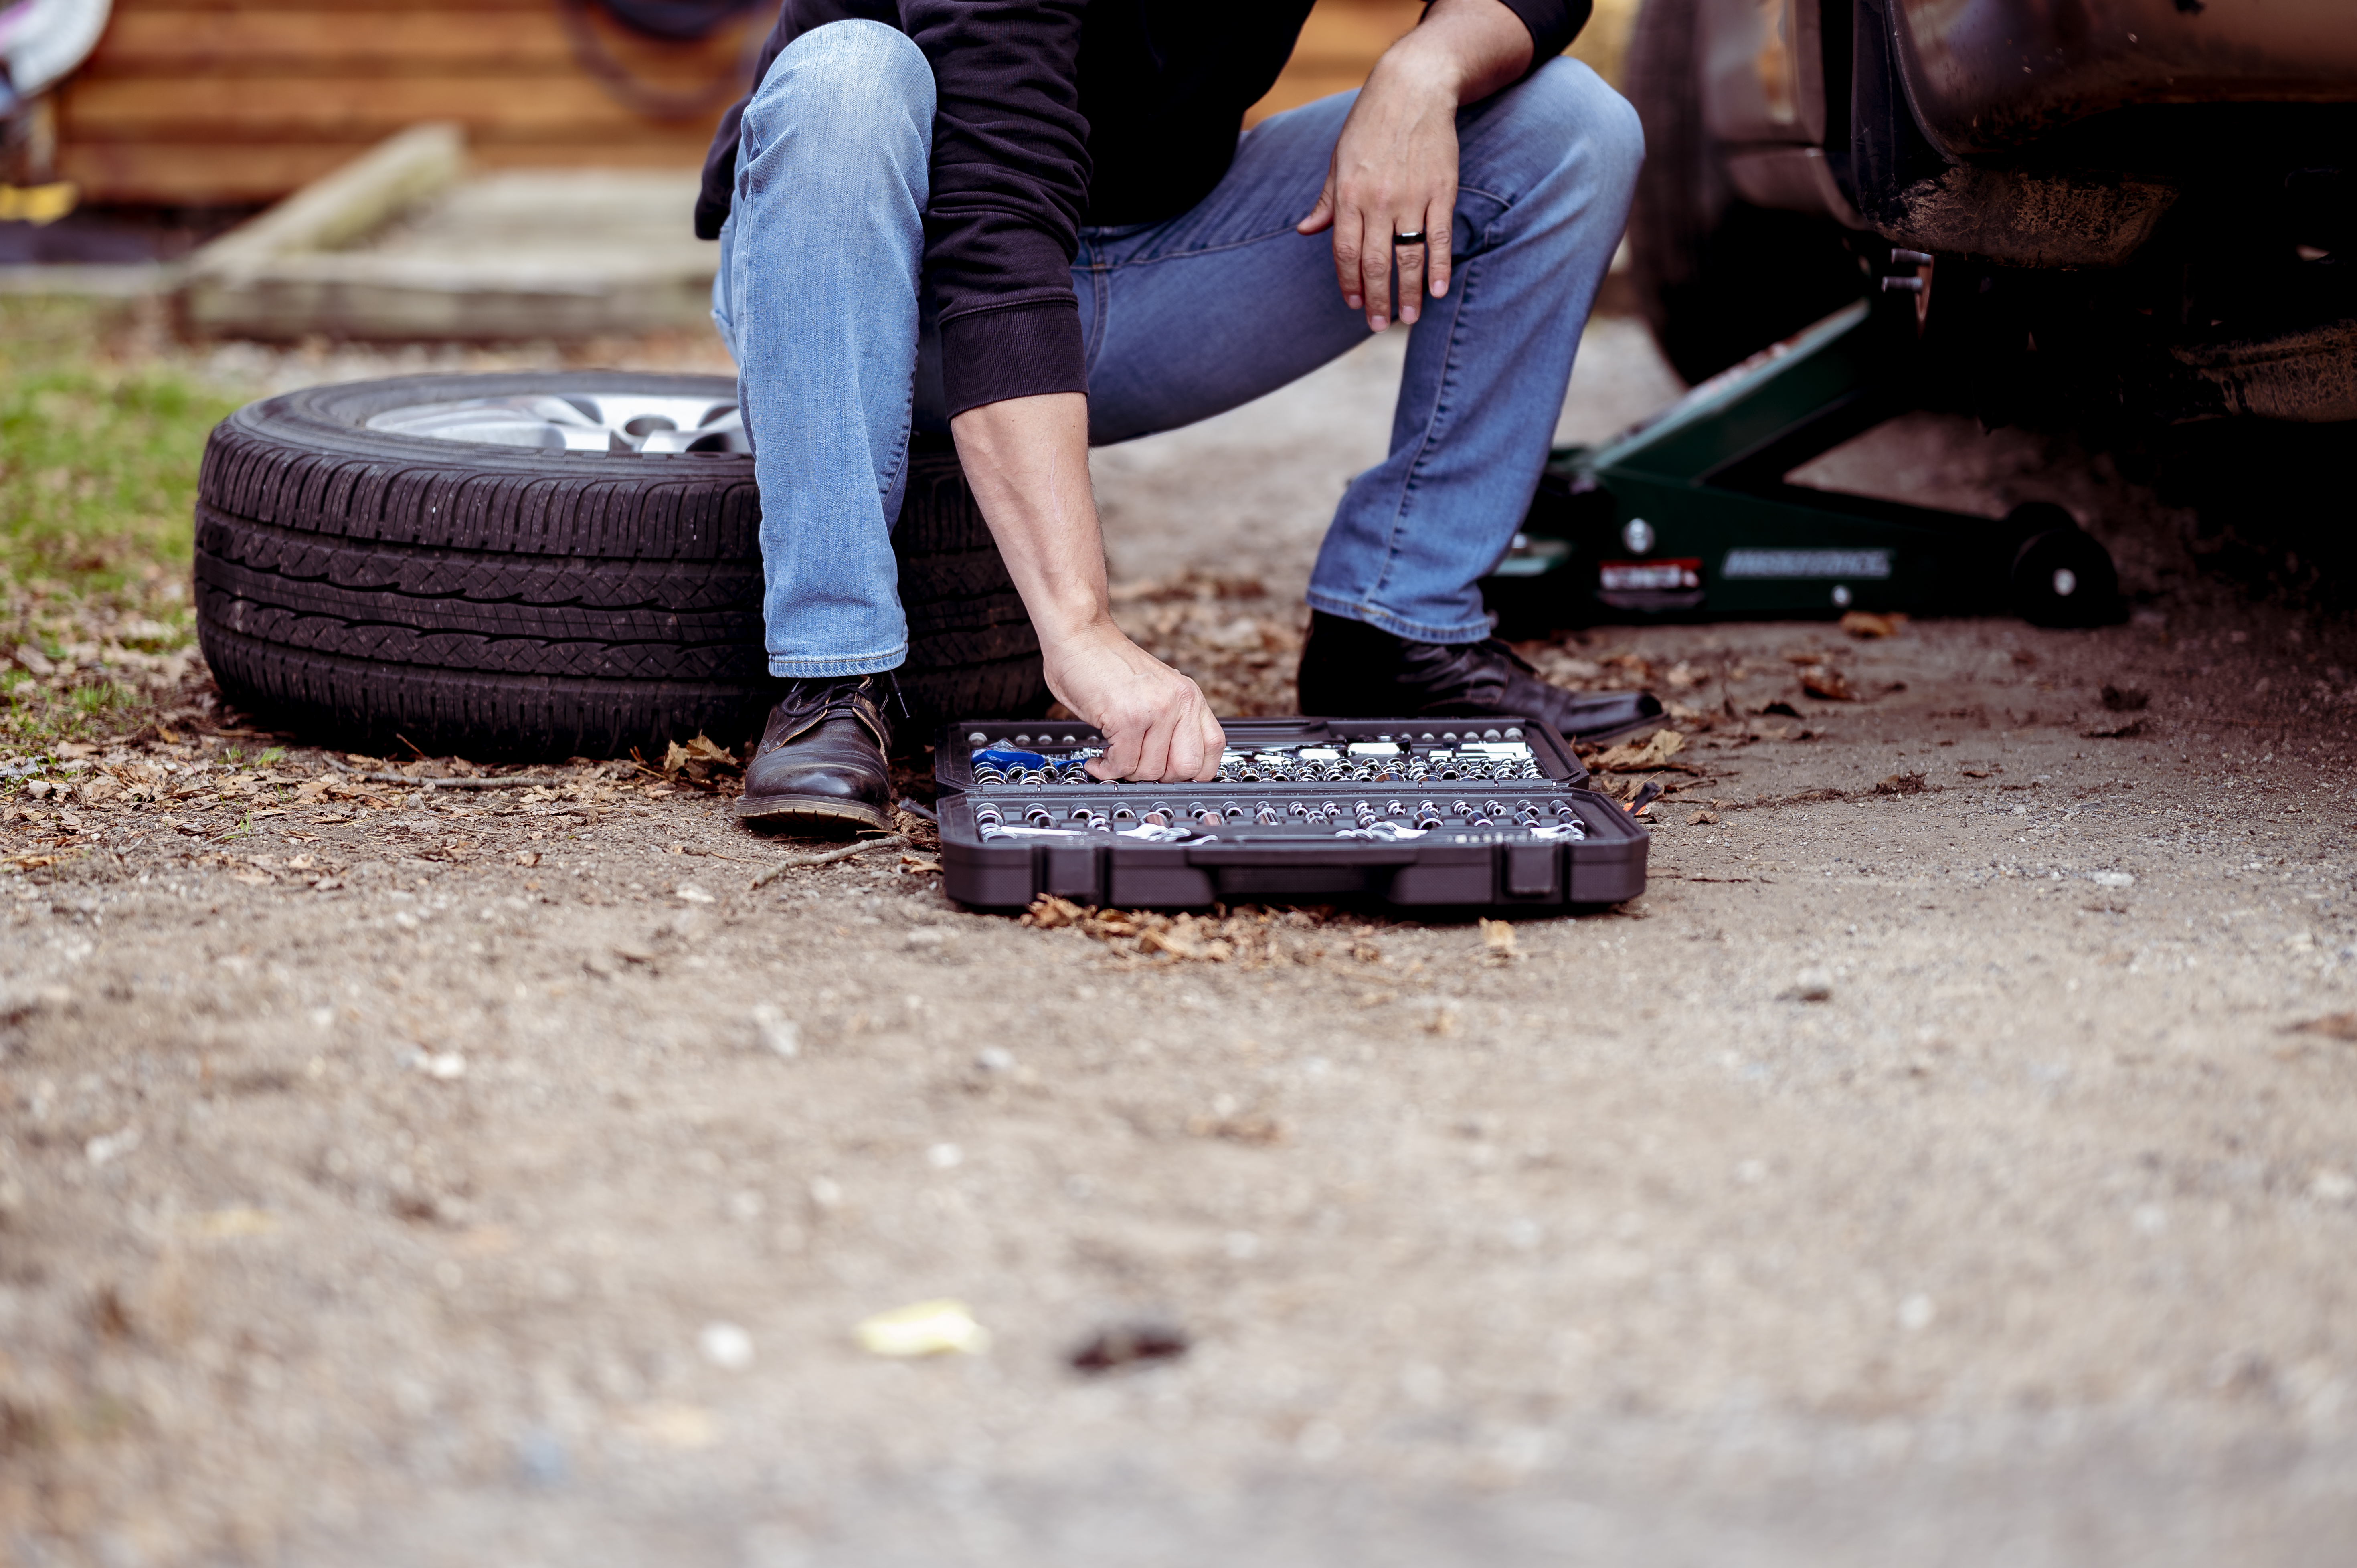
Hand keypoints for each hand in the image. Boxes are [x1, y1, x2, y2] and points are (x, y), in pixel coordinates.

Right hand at [1039, 617, 1225, 782]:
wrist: (1079, 634)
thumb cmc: (1107, 662)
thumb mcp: (1156, 688)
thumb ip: (1171, 720)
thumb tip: (1170, 764)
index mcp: (1190, 696)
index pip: (1214, 747)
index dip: (1193, 771)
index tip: (1171, 776)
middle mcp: (1180, 702)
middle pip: (1186, 769)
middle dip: (1158, 778)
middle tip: (1137, 768)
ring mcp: (1156, 710)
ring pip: (1150, 771)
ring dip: (1126, 773)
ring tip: (1111, 758)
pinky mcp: (1127, 718)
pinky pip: (1123, 765)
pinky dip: (1107, 770)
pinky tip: (1098, 760)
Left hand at [1295, 0, 1534, 331]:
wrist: (1413, 89)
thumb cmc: (1370, 125)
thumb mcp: (1338, 159)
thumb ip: (1326, 201)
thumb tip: (1304, 231)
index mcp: (1348, 195)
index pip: (1344, 252)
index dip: (1348, 283)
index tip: (1355, 305)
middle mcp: (1378, 201)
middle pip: (1375, 263)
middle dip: (1377, 299)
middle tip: (1380, 325)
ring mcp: (1412, 197)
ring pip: (1408, 257)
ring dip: (1408, 293)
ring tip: (1408, 318)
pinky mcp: (1441, 191)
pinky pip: (1440, 238)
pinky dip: (1439, 267)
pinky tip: (1436, 290)